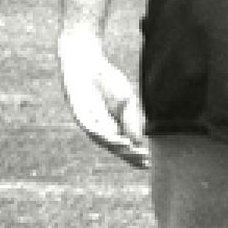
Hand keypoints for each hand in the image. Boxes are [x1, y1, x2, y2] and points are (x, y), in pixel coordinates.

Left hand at [59, 34, 148, 168]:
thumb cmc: (106, 82)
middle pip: (114, 146)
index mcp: (111, 126)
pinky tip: (114, 139)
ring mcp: (89, 121)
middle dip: (128, 155)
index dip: (134, 155)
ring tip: (131, 152)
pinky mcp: (79, 113)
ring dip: (117, 147)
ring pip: (102, 140)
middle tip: (143, 161)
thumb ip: (131, 121)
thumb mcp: (126, 102)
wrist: (87, 63)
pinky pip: (91, 127)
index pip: (124, 146)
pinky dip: (102, 134)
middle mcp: (99, 128)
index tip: (148, 164)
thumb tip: (138, 142)